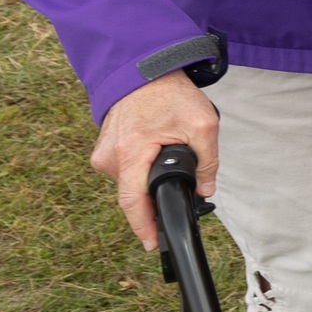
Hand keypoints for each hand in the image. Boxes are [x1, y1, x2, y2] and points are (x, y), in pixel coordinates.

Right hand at [91, 74, 217, 249]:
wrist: (144, 68)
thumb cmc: (170, 93)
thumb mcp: (203, 125)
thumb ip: (208, 162)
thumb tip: (205, 190)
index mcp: (130, 153)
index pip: (133, 202)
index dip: (143, 226)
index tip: (153, 243)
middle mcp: (110, 157)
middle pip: (133, 194)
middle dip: (156, 196)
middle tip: (180, 185)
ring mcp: (104, 153)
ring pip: (129, 182)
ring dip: (148, 180)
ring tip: (169, 156)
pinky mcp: (105, 149)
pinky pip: (125, 170)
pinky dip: (141, 169)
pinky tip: (156, 154)